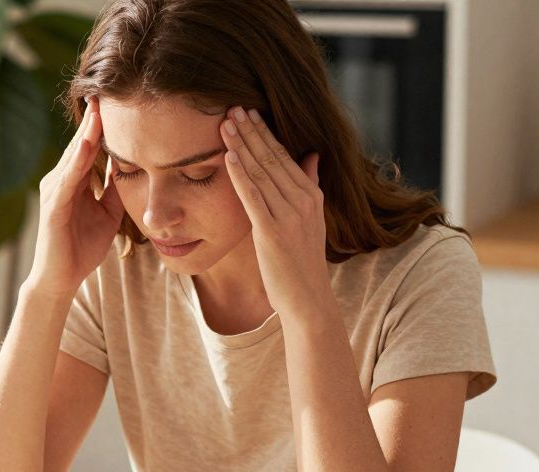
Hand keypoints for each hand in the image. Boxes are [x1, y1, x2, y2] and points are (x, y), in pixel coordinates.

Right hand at [26, 96, 126, 299]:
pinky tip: (90, 142)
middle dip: (94, 118)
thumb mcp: (108, 213)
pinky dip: (79, 159)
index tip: (118, 100)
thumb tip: (133, 166)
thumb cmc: (82, 248)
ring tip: (100, 107)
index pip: (90, 145)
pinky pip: (68, 178)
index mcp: (74, 181)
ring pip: (73, 155)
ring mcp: (54, 191)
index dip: (102, 124)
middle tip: (107, 88)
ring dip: (86, 131)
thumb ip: (115, 189)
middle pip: (80, 143)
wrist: (61, 280)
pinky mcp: (53, 207)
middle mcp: (60, 180)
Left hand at [220, 106, 331, 320]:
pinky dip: (240, 174)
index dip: (264, 132)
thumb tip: (313, 155)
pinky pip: (253, 197)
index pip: (284, 156)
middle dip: (251, 130)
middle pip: (271, 157)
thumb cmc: (303, 262)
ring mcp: (289, 215)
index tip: (248, 111)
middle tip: (232, 106)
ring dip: (242, 145)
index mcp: (311, 195)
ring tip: (225, 122)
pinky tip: (229, 156)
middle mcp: (303, 200)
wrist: (308, 299)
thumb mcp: (312, 220)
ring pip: (261, 172)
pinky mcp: (272, 232)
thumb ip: (310, 185)